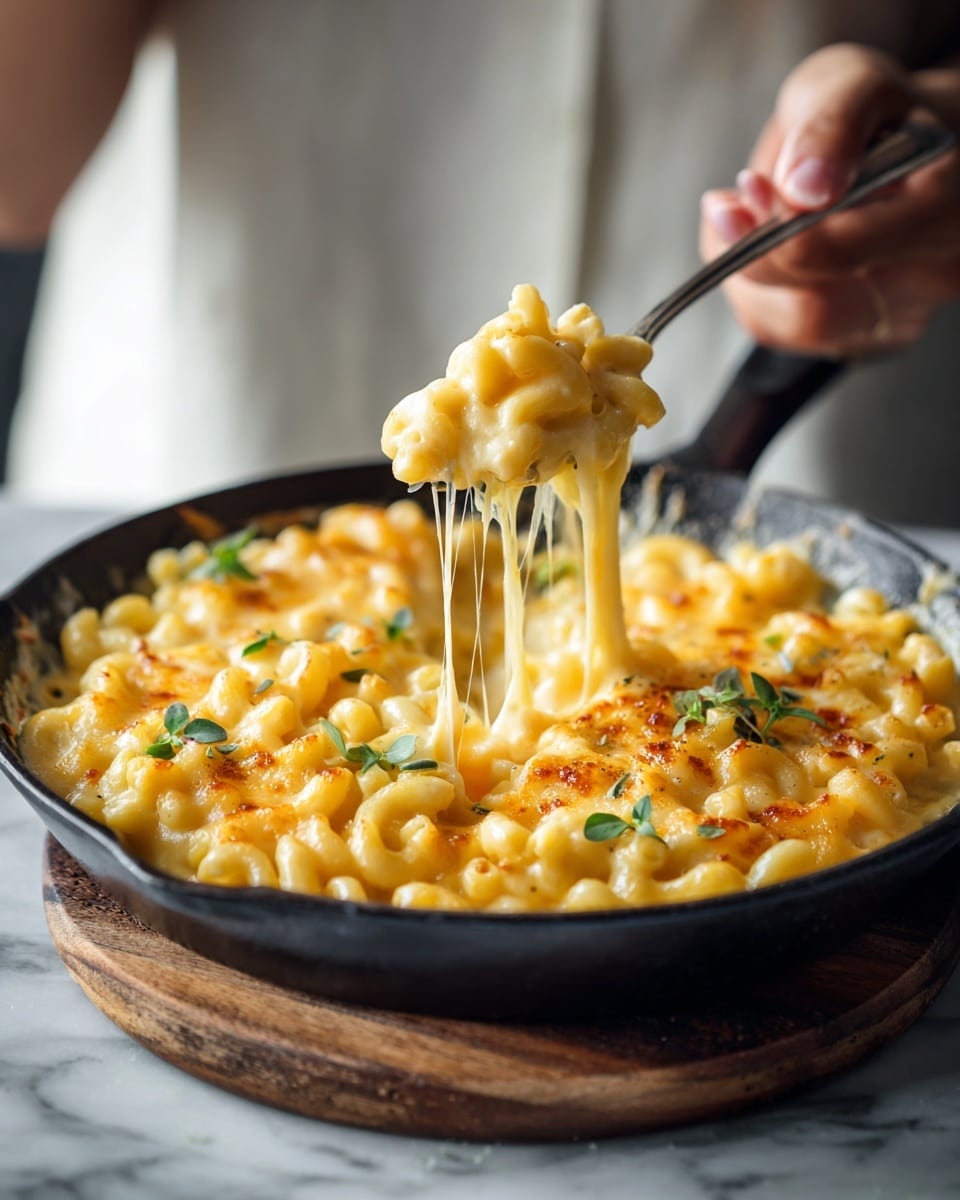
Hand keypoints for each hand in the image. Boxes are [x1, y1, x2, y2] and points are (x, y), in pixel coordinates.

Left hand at [699, 44, 959, 357]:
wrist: (915, 149)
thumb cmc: (886, 116)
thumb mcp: (854, 83)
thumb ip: (831, 125)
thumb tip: (802, 190)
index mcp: (948, 205)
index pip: (843, 252)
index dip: (774, 231)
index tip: (743, 190)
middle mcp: (935, 275)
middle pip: (816, 308)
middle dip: (756, 256)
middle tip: (731, 205)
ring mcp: (905, 316)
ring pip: (794, 328)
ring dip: (751, 275)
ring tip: (752, 219)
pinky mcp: (868, 338)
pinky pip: (787, 335)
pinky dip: (758, 292)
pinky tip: (767, 249)